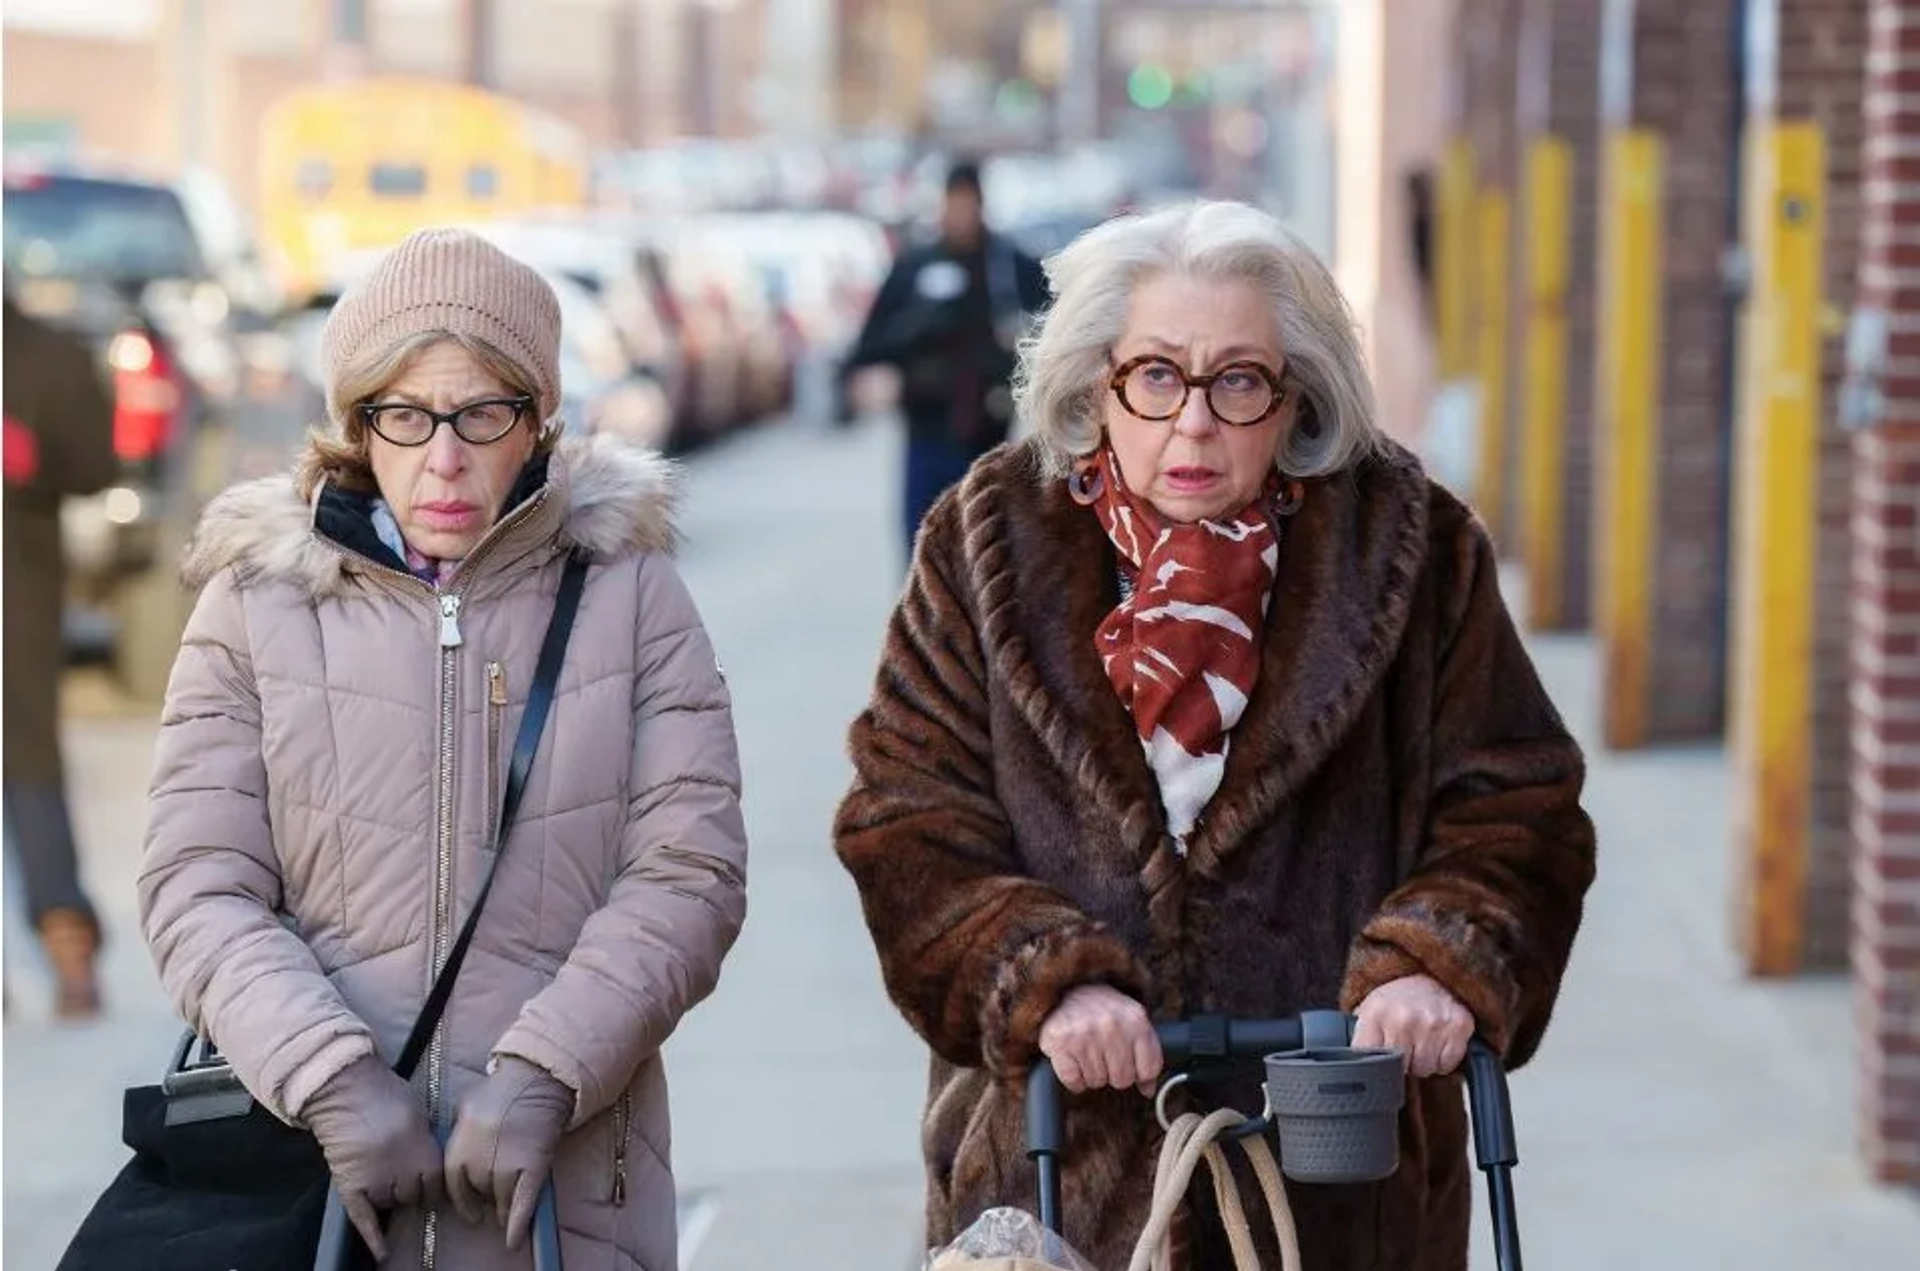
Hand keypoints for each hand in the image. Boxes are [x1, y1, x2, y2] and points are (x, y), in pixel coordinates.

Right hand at [301, 1054, 445, 1259]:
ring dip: (389, 1194)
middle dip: (411, 1186)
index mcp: (425, 1153)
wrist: (347, 1088)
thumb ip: (427, 1142)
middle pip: (413, 1195)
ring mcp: (376, 1182)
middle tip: (401, 1168)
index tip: (430, 1181)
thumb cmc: (388, 1093)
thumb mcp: (421, 1114)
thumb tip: (431, 1160)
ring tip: (382, 1171)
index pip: (436, 1186)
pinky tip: (381, 1254)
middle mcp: (403, 1173)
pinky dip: (372, 1237)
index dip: (433, 1184)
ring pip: (389, 1202)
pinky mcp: (350, 1185)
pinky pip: (362, 1218)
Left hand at [444, 1056, 573, 1249]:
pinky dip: (519, 1222)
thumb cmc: (501, 1089)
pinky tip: (514, 1240)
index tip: (471, 1210)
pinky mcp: (533, 1164)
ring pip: (500, 1197)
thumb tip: (454, 1159)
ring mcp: (507, 1160)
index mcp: (460, 1139)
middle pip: (478, 1189)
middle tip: (495, 1198)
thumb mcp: (466, 1107)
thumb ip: (458, 1133)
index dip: (463, 1199)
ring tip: (507, 1210)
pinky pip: (523, 1201)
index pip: (454, 1183)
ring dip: (504, 1206)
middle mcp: (480, 1153)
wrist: (537, 1077)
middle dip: (487, 1195)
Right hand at [1038, 985, 1163, 1094]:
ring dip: (1091, 1073)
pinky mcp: (1061, 1043)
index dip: (1139, 1072)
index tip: (1129, 1061)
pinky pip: (1074, 1081)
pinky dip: (1073, 1077)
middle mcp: (1111, 1025)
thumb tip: (1148, 1089)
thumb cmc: (1102, 1010)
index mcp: (1136, 1019)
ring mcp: (1085, 1034)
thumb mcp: (1132, 1021)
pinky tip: (1074, 1058)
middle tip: (1104, 1053)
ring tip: (1087, 1050)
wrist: (1066, 991)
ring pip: (1097, 1081)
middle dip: (1113, 1073)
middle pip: (1122, 1079)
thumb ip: (1146, 1053)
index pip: (1149, 1069)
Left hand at [1351, 974, 1474, 1077]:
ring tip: (1422, 1040)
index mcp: (1375, 1014)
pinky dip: (1443, 1059)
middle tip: (1405, 1044)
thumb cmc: (1398, 1000)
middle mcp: (1403, 1019)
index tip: (1381, 1061)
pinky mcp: (1458, 1027)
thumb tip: (1353, 1065)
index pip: (1370, 1059)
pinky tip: (1438, 1041)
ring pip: (1425, 1069)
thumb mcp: (1369, 1011)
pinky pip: (1446, 1065)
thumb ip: (1361, 1038)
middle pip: (1401, 1069)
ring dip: (1424, 1061)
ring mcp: (1432, 1023)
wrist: (1431, 975)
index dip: (1377, 1066)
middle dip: (1403, 1063)